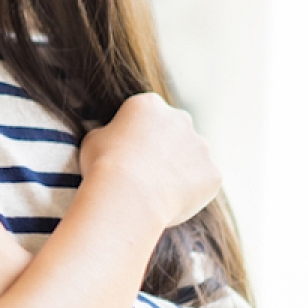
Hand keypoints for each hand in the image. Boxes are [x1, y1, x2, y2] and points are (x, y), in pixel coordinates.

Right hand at [78, 93, 219, 228]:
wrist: (128, 196)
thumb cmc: (104, 165)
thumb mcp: (94, 139)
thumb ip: (111, 134)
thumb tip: (114, 140)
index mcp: (149, 105)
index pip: (147, 114)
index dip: (137, 134)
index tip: (128, 153)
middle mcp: (180, 119)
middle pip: (175, 131)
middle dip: (166, 147)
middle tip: (146, 172)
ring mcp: (200, 146)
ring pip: (192, 157)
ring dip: (180, 169)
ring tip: (157, 192)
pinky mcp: (212, 173)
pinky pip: (203, 182)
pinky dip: (191, 192)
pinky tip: (170, 203)